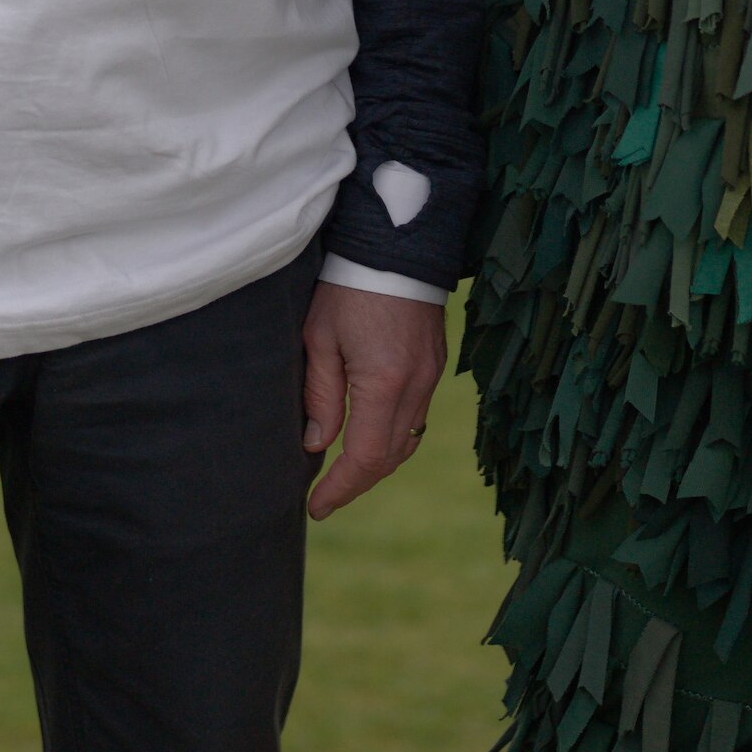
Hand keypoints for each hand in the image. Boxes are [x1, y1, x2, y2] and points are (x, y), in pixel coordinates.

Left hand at [300, 279, 445, 520]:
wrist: (396, 245)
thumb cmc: (347, 287)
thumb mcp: (319, 338)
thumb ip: (320, 395)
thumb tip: (316, 444)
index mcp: (383, 384)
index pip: (364, 458)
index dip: (339, 488)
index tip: (315, 506)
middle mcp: (416, 387)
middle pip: (389, 458)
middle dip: (356, 484)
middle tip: (324, 498)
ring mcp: (431, 377)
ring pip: (406, 442)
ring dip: (376, 465)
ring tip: (343, 476)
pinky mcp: (435, 365)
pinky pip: (416, 419)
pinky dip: (393, 439)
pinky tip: (370, 439)